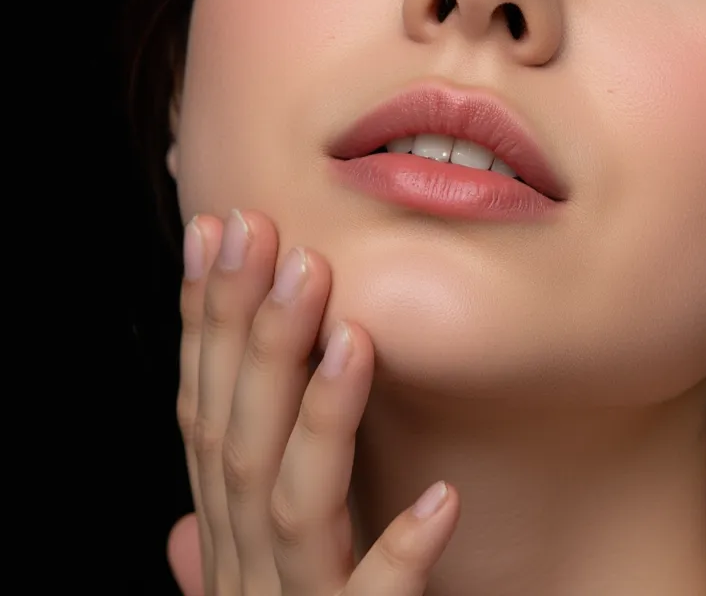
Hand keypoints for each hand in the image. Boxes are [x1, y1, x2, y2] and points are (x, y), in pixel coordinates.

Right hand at [167, 210, 459, 594]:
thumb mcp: (258, 593)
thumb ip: (227, 554)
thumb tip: (180, 528)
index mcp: (227, 536)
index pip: (205, 412)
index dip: (206, 321)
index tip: (219, 231)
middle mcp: (245, 566)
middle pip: (236, 436)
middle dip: (247, 332)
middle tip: (269, 237)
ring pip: (293, 503)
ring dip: (316, 415)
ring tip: (347, 330)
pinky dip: (399, 558)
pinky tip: (439, 503)